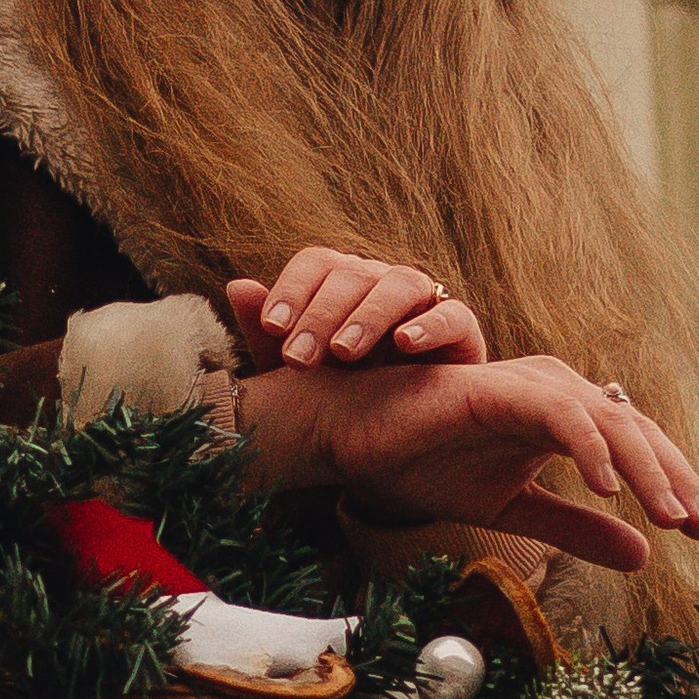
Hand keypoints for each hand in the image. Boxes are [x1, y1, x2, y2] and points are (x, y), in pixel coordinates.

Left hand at [229, 249, 486, 370]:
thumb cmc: (339, 393)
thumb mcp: (296, 372)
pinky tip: (406, 343)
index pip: (316, 264)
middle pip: (352, 274)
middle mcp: (379, 282)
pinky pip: (453, 314)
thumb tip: (237, 286)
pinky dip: (431, 324)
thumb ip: (266, 334)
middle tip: (301, 358)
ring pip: (400, 284)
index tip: (274, 328)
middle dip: (322, 314)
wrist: (397, 434)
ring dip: (370, 314)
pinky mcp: (460, 328)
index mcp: (338, 283)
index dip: (293, 289)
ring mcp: (422, 302)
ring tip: (344, 353)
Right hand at [233, 350, 698, 574]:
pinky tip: (609, 489)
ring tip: (671, 516)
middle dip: (676, 479)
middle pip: (636, 430)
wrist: (355, 440)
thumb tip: (646, 557)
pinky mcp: (499, 390)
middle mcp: (556, 394)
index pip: (637, 447)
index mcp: (564, 419)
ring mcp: (529, 387)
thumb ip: (577, 528)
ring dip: (646, 468)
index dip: (675, 486)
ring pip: (608, 419)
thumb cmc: (425, 464)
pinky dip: (588, 446)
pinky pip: (558, 413)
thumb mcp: (514, 511)